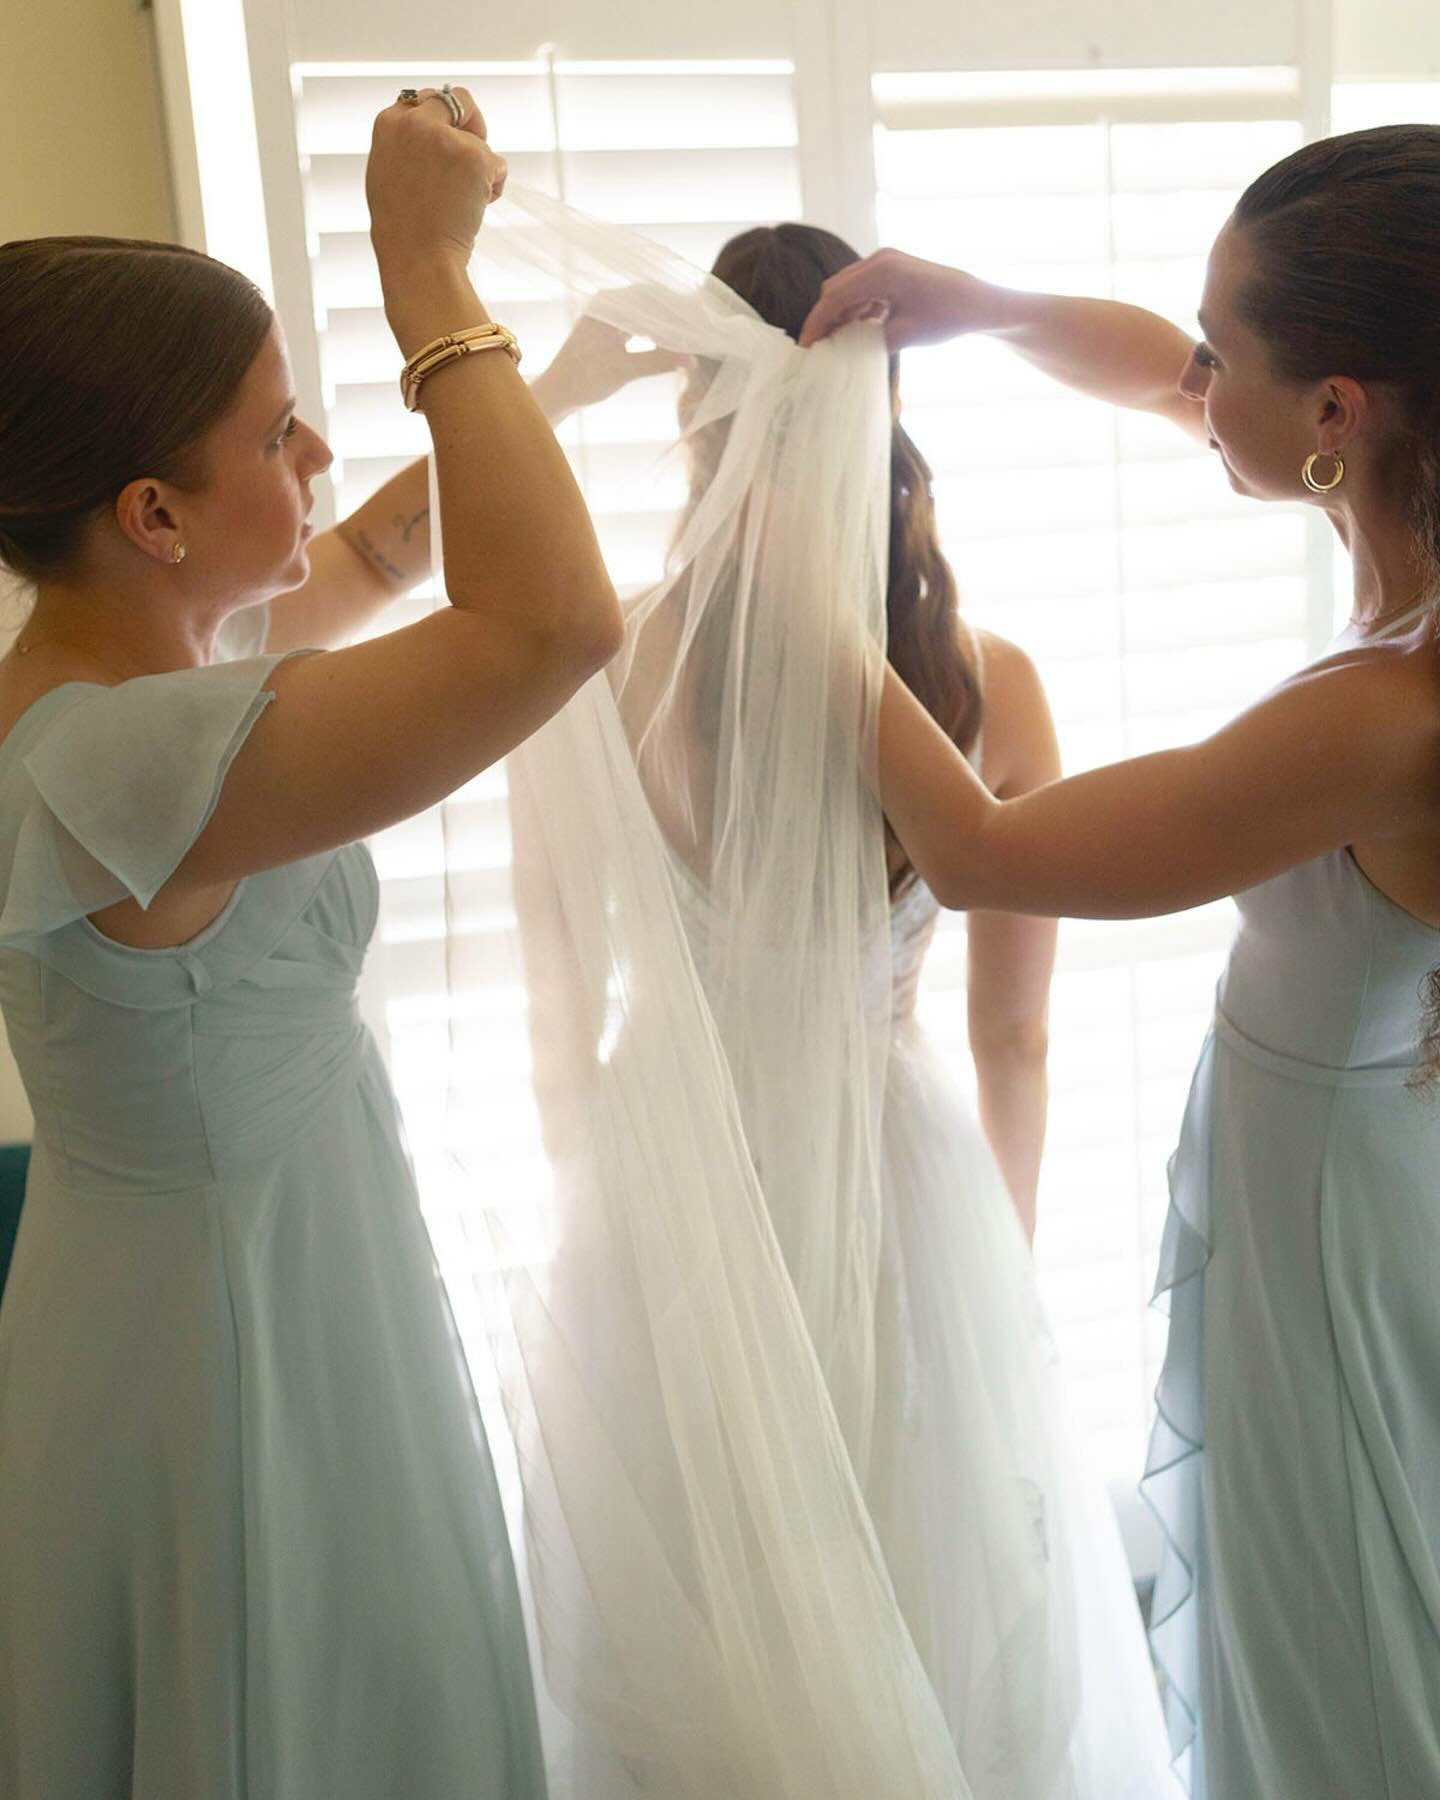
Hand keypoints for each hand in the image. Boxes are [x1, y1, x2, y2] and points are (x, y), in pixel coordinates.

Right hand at [366, 85, 507, 274]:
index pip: (426, 100)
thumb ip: (407, 143)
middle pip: (458, 99)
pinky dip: (494, 187)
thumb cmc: (402, 226)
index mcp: (389, 122)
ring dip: (479, 168)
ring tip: (459, 201)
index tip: (446, 144)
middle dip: (472, 124)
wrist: (417, 257)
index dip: (442, 122)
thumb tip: (431, 127)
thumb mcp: (388, 171)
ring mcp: (446, 138)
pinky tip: (473, 208)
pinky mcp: (475, 157)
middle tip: (472, 158)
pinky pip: (499, 165)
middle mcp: (416, 122)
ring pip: (481, 141)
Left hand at [531, 316, 690, 424]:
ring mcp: (606, 318)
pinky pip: (636, 325)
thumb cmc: (583, 380)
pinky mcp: (607, 332)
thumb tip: (693, 359)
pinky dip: (653, 332)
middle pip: (648, 303)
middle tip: (696, 328)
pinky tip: (667, 344)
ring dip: (663, 325)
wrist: (557, 394)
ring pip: (643, 314)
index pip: (649, 296)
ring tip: (686, 337)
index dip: (674, 307)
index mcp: (606, 306)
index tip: (695, 319)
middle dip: (672, 316)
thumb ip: (658, 362)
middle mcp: (605, 306)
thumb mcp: (624, 370)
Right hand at [798, 248, 1005, 351]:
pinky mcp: (894, 269)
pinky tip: (856, 331)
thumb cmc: (947, 318)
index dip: (817, 323)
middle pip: (836, 288)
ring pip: (848, 288)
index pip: (835, 297)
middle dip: (824, 317)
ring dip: (840, 313)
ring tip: (833, 343)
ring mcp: (887, 262)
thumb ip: (869, 340)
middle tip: (817, 347)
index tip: (805, 346)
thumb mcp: (904, 336)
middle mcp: (881, 259)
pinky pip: (864, 288)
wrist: (979, 303)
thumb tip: (842, 351)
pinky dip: (856, 308)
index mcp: (882, 271)